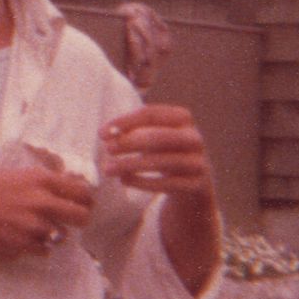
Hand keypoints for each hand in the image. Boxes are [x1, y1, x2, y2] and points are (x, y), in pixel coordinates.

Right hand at [0, 166, 94, 258]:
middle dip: (78, 219)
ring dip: (51, 233)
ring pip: (61, 236)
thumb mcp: (19, 174)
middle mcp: (43, 202)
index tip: (81, 203)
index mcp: (42, 180)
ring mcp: (34, 225)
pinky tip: (19, 235)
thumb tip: (72, 184)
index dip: (85, 199)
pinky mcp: (24, 244)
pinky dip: (36, 245)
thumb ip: (46, 180)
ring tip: (30, 226)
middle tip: (68, 220)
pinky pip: (45, 250)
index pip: (84, 192)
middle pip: (82, 217)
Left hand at [99, 105, 214, 199]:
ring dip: (129, 165)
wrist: (194, 182)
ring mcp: (197, 162)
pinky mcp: (196, 184)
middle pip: (157, 137)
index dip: (124, 122)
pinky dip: (141, 182)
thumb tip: (108, 133)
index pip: (150, 114)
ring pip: (160, 162)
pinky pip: (165, 183)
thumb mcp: (152, 136)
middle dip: (128, 143)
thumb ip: (132, 131)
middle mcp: (194, 138)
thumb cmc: (164, 151)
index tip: (101, 134)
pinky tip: (123, 180)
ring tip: (108, 168)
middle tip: (107, 149)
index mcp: (182, 118)